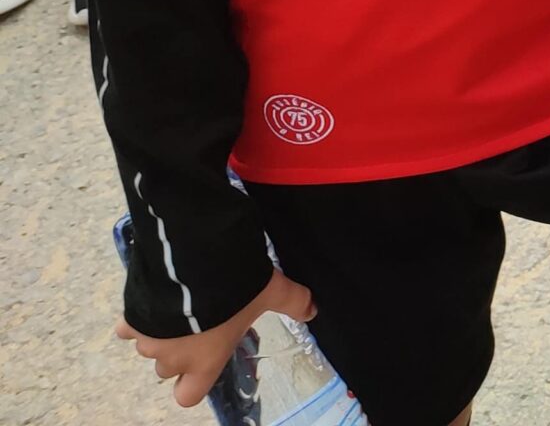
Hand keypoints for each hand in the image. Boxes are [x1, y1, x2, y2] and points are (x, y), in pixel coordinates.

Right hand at [118, 269, 314, 406]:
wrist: (197, 260)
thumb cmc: (237, 287)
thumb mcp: (273, 291)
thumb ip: (294, 302)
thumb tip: (313, 311)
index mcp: (205, 361)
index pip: (188, 396)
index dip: (194, 383)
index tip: (204, 362)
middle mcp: (172, 357)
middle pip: (168, 368)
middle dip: (179, 350)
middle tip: (200, 324)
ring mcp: (147, 339)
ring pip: (149, 346)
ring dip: (160, 332)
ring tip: (182, 306)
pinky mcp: (131, 317)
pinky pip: (129, 325)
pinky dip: (138, 316)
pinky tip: (157, 297)